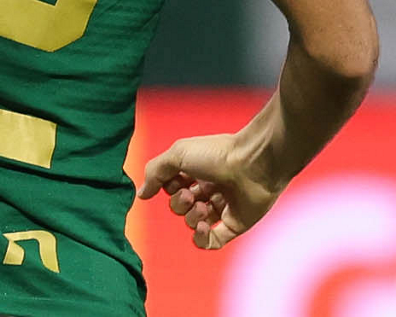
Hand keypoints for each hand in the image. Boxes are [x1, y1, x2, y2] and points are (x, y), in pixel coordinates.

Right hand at [136, 131, 280, 249]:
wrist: (254, 164)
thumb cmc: (216, 154)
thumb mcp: (177, 154)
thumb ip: (155, 172)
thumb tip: (141, 194)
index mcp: (195, 169)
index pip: (171, 186)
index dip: (168, 187)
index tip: (174, 180)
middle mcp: (207, 188)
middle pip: (180, 206)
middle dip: (179, 203)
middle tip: (190, 195)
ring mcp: (221, 207)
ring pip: (193, 223)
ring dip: (191, 218)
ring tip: (202, 207)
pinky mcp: (234, 225)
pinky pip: (211, 241)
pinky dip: (201, 238)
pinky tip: (201, 227)